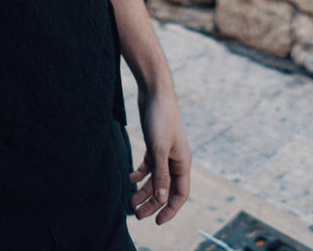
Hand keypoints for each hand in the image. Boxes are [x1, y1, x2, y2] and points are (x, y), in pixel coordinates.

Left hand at [130, 85, 190, 224]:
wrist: (155, 90)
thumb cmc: (161, 117)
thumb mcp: (159, 147)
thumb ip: (161, 173)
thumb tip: (162, 199)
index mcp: (183, 161)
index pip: (180, 193)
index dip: (170, 209)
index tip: (157, 222)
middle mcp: (175, 159)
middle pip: (166, 188)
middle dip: (153, 203)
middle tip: (137, 215)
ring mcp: (165, 151)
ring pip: (156, 178)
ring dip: (144, 191)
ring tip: (130, 201)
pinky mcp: (154, 143)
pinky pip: (148, 166)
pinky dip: (139, 174)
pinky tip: (129, 179)